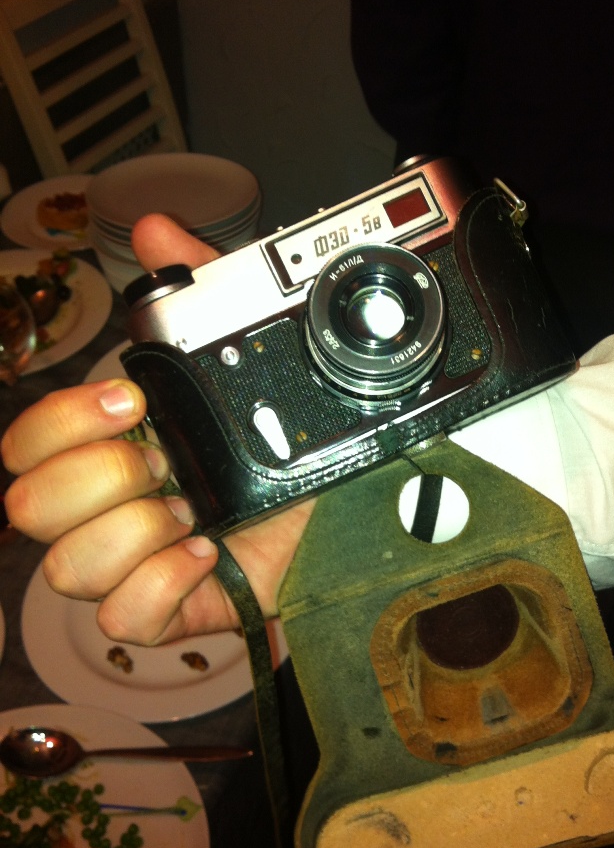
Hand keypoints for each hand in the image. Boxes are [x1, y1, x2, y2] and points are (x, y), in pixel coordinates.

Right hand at [1, 215, 314, 644]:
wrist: (348, 497)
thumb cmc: (280, 433)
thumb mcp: (245, 352)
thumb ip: (197, 287)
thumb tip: (154, 228)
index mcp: (111, 445)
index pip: (26, 443)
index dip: (62, 422)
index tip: (134, 403)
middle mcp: (110, 506)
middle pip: (28, 508)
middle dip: (102, 479)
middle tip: (169, 464)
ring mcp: (135, 562)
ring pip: (68, 569)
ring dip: (136, 534)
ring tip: (195, 513)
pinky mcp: (172, 609)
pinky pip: (123, 618)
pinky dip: (161, 586)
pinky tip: (207, 553)